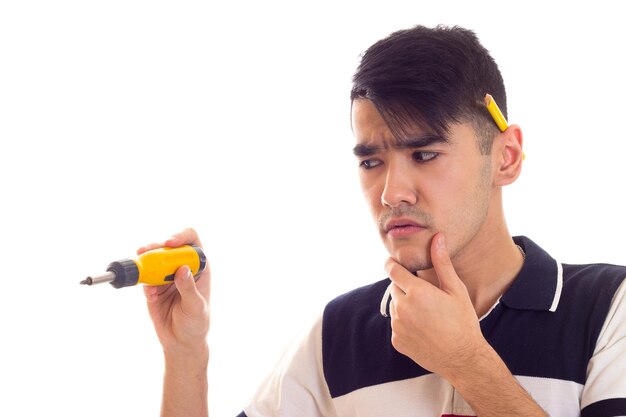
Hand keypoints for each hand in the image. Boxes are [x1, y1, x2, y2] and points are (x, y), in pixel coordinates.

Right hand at [140, 228, 209, 355]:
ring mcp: (166, 277)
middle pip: (167, 248)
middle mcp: (182, 268)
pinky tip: (150, 295)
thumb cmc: (196, 324)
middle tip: (144, 252)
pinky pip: (145, 280)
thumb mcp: (196, 306)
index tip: (170, 243)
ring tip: (141, 268)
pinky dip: (144, 283)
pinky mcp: (153, 289)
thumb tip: (182, 269)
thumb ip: (189, 288)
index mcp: (199, 268)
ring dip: (145, 262)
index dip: (181, 237)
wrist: (181, 343)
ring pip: (153, 261)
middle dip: (155, 247)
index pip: (192, 242)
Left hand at [386, 233, 485, 377]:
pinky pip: (396, 325)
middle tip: (424, 295)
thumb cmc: (463, 322)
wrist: (463, 358)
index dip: (392, 264)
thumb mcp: (455, 290)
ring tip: (427, 314)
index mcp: (416, 292)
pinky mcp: (397, 340)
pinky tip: (423, 329)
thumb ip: (442, 263)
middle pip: (394, 287)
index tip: (394, 262)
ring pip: (395, 306)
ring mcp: (398, 326)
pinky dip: (405, 324)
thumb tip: (437, 237)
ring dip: (405, 305)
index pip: (392, 269)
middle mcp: (402, 308)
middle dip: (405, 287)